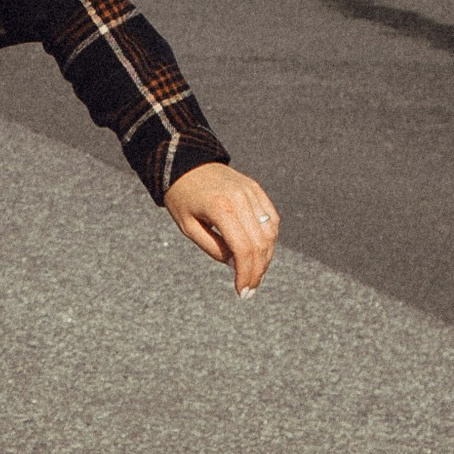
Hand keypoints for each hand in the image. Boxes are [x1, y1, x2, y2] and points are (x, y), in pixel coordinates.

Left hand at [163, 162, 278, 296]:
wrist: (184, 161)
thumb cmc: (181, 196)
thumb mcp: (188, 226)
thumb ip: (212, 247)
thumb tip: (236, 264)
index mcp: (221, 208)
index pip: (243, 249)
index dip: (246, 274)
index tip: (242, 292)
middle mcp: (241, 199)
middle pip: (260, 244)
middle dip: (257, 271)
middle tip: (249, 289)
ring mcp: (251, 192)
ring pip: (270, 233)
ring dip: (266, 257)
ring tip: (254, 273)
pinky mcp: (256, 189)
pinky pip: (271, 218)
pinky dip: (270, 238)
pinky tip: (260, 252)